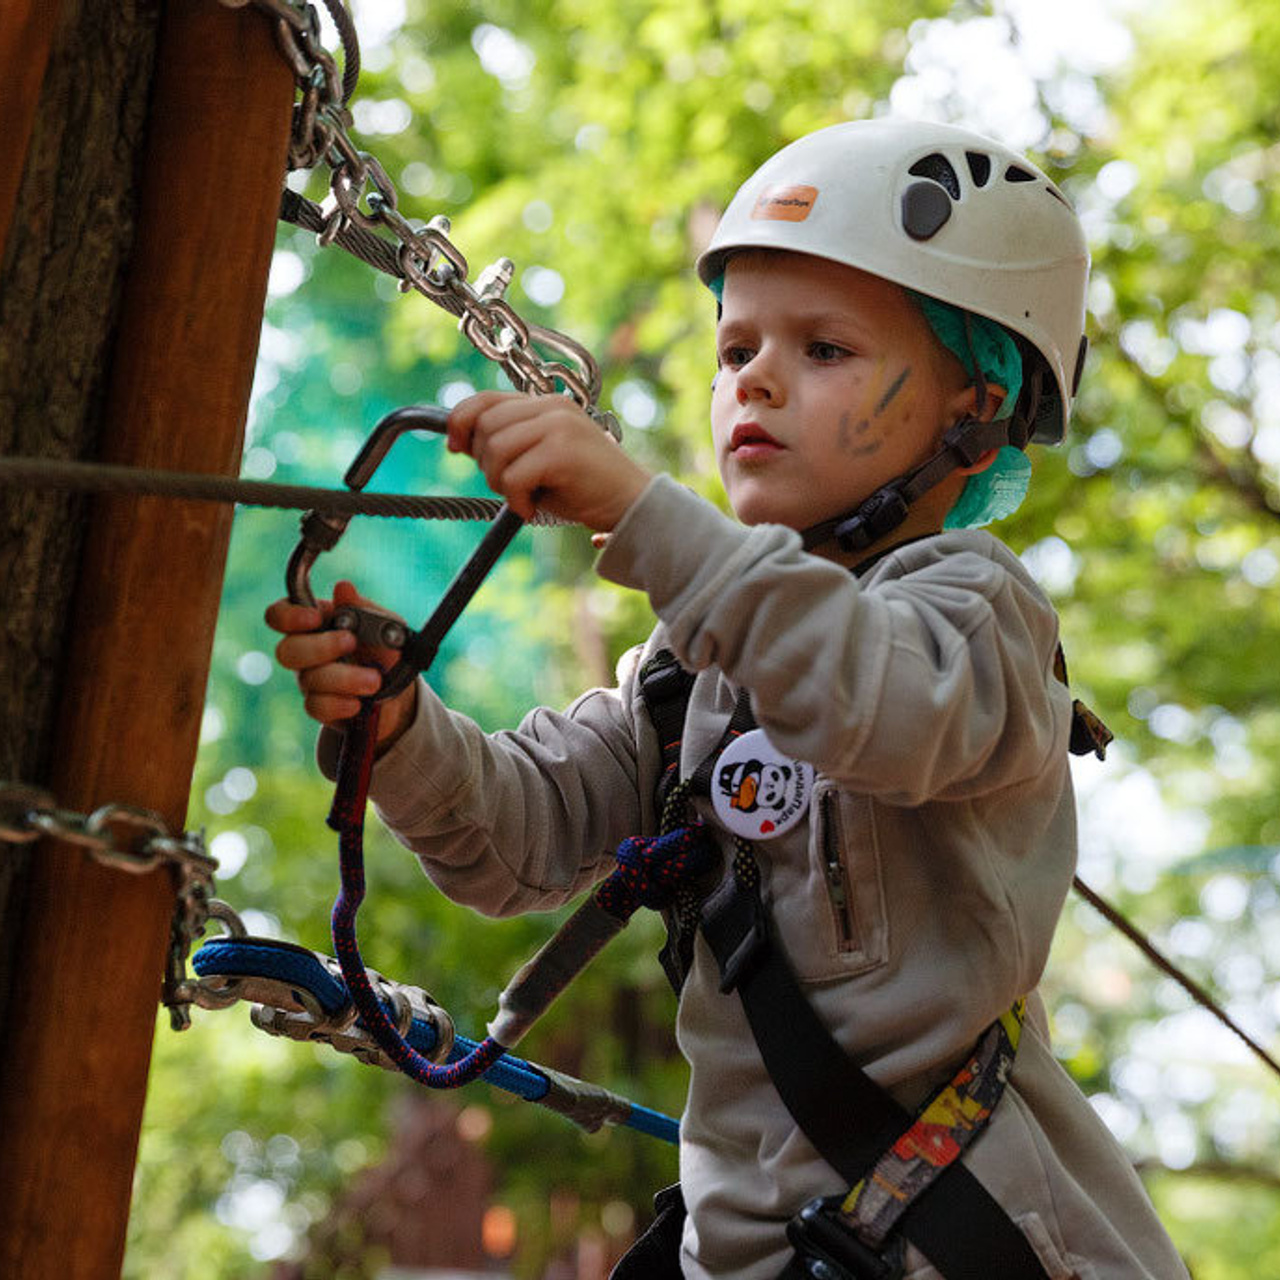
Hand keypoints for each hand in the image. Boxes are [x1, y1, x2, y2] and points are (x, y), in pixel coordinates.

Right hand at [265, 580, 417, 746]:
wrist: (401, 688)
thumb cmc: (385, 648)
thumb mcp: (383, 623)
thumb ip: (362, 607)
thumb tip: (343, 587)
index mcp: (315, 622)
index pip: (279, 616)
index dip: (288, 617)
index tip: (316, 618)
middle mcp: (305, 651)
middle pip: (286, 651)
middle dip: (321, 647)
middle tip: (351, 643)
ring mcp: (310, 681)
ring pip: (308, 680)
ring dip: (344, 678)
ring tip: (375, 680)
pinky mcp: (320, 707)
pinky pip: (316, 707)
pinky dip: (339, 704)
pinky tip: (358, 703)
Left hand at [446, 392, 650, 528]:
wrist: (632, 504)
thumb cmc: (586, 487)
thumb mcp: (541, 458)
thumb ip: (509, 443)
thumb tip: (459, 441)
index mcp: (547, 404)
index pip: (486, 399)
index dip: (460, 420)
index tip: (454, 446)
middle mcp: (553, 408)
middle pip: (486, 425)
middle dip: (485, 462)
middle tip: (507, 487)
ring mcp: (559, 426)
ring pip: (496, 448)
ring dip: (499, 481)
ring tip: (522, 497)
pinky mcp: (562, 451)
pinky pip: (514, 475)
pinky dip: (515, 498)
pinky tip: (530, 509)